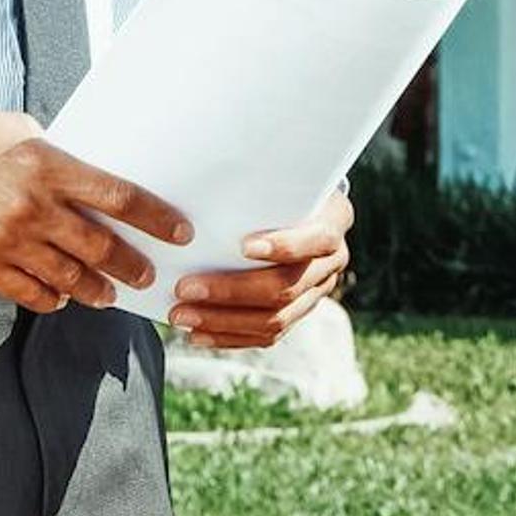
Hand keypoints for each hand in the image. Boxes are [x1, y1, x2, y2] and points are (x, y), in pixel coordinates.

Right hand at [0, 99, 188, 312]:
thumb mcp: (12, 129)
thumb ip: (53, 159)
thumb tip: (90, 182)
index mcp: (45, 164)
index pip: (119, 197)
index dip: (157, 219)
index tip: (179, 231)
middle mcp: (29, 206)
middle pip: (101, 247)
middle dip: (132, 265)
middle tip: (148, 274)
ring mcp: (1, 240)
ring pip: (67, 278)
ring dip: (96, 290)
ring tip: (110, 293)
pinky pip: (26, 292)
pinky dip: (50, 298)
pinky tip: (61, 298)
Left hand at [168, 188, 355, 350]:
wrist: (303, 208)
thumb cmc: (280, 189)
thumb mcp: (279, 178)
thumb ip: (258, 184)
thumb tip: (207, 180)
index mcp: (333, 223)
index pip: (315, 240)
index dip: (283, 246)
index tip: (242, 246)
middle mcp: (332, 262)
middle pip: (286, 287)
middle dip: (231, 291)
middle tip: (185, 288)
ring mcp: (317, 292)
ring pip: (275, 320)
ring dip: (223, 321)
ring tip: (182, 315)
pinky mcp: (298, 313)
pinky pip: (267, 337)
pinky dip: (229, 338)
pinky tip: (197, 334)